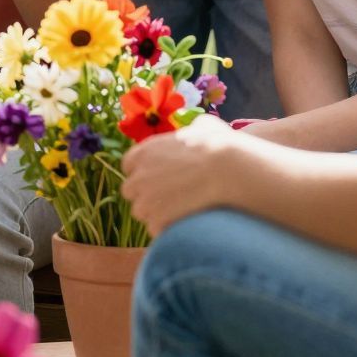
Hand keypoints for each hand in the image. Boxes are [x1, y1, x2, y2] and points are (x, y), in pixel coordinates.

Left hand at [122, 118, 233, 236]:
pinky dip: (168, 229)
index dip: (144, 173)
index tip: (160, 178)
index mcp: (144, 151)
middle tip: (169, 197)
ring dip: (156, 214)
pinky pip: (156, 229)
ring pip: (141, 212)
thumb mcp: (203, 126)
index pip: (129, 166)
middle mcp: (138, 175)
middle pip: (131, 191)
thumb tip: (198, 127)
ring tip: (179, 211)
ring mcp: (145, 199)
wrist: (228, 168)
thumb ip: (192, 128)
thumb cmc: (219, 145)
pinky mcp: (157, 219)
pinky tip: (185, 222)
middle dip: (146, 195)